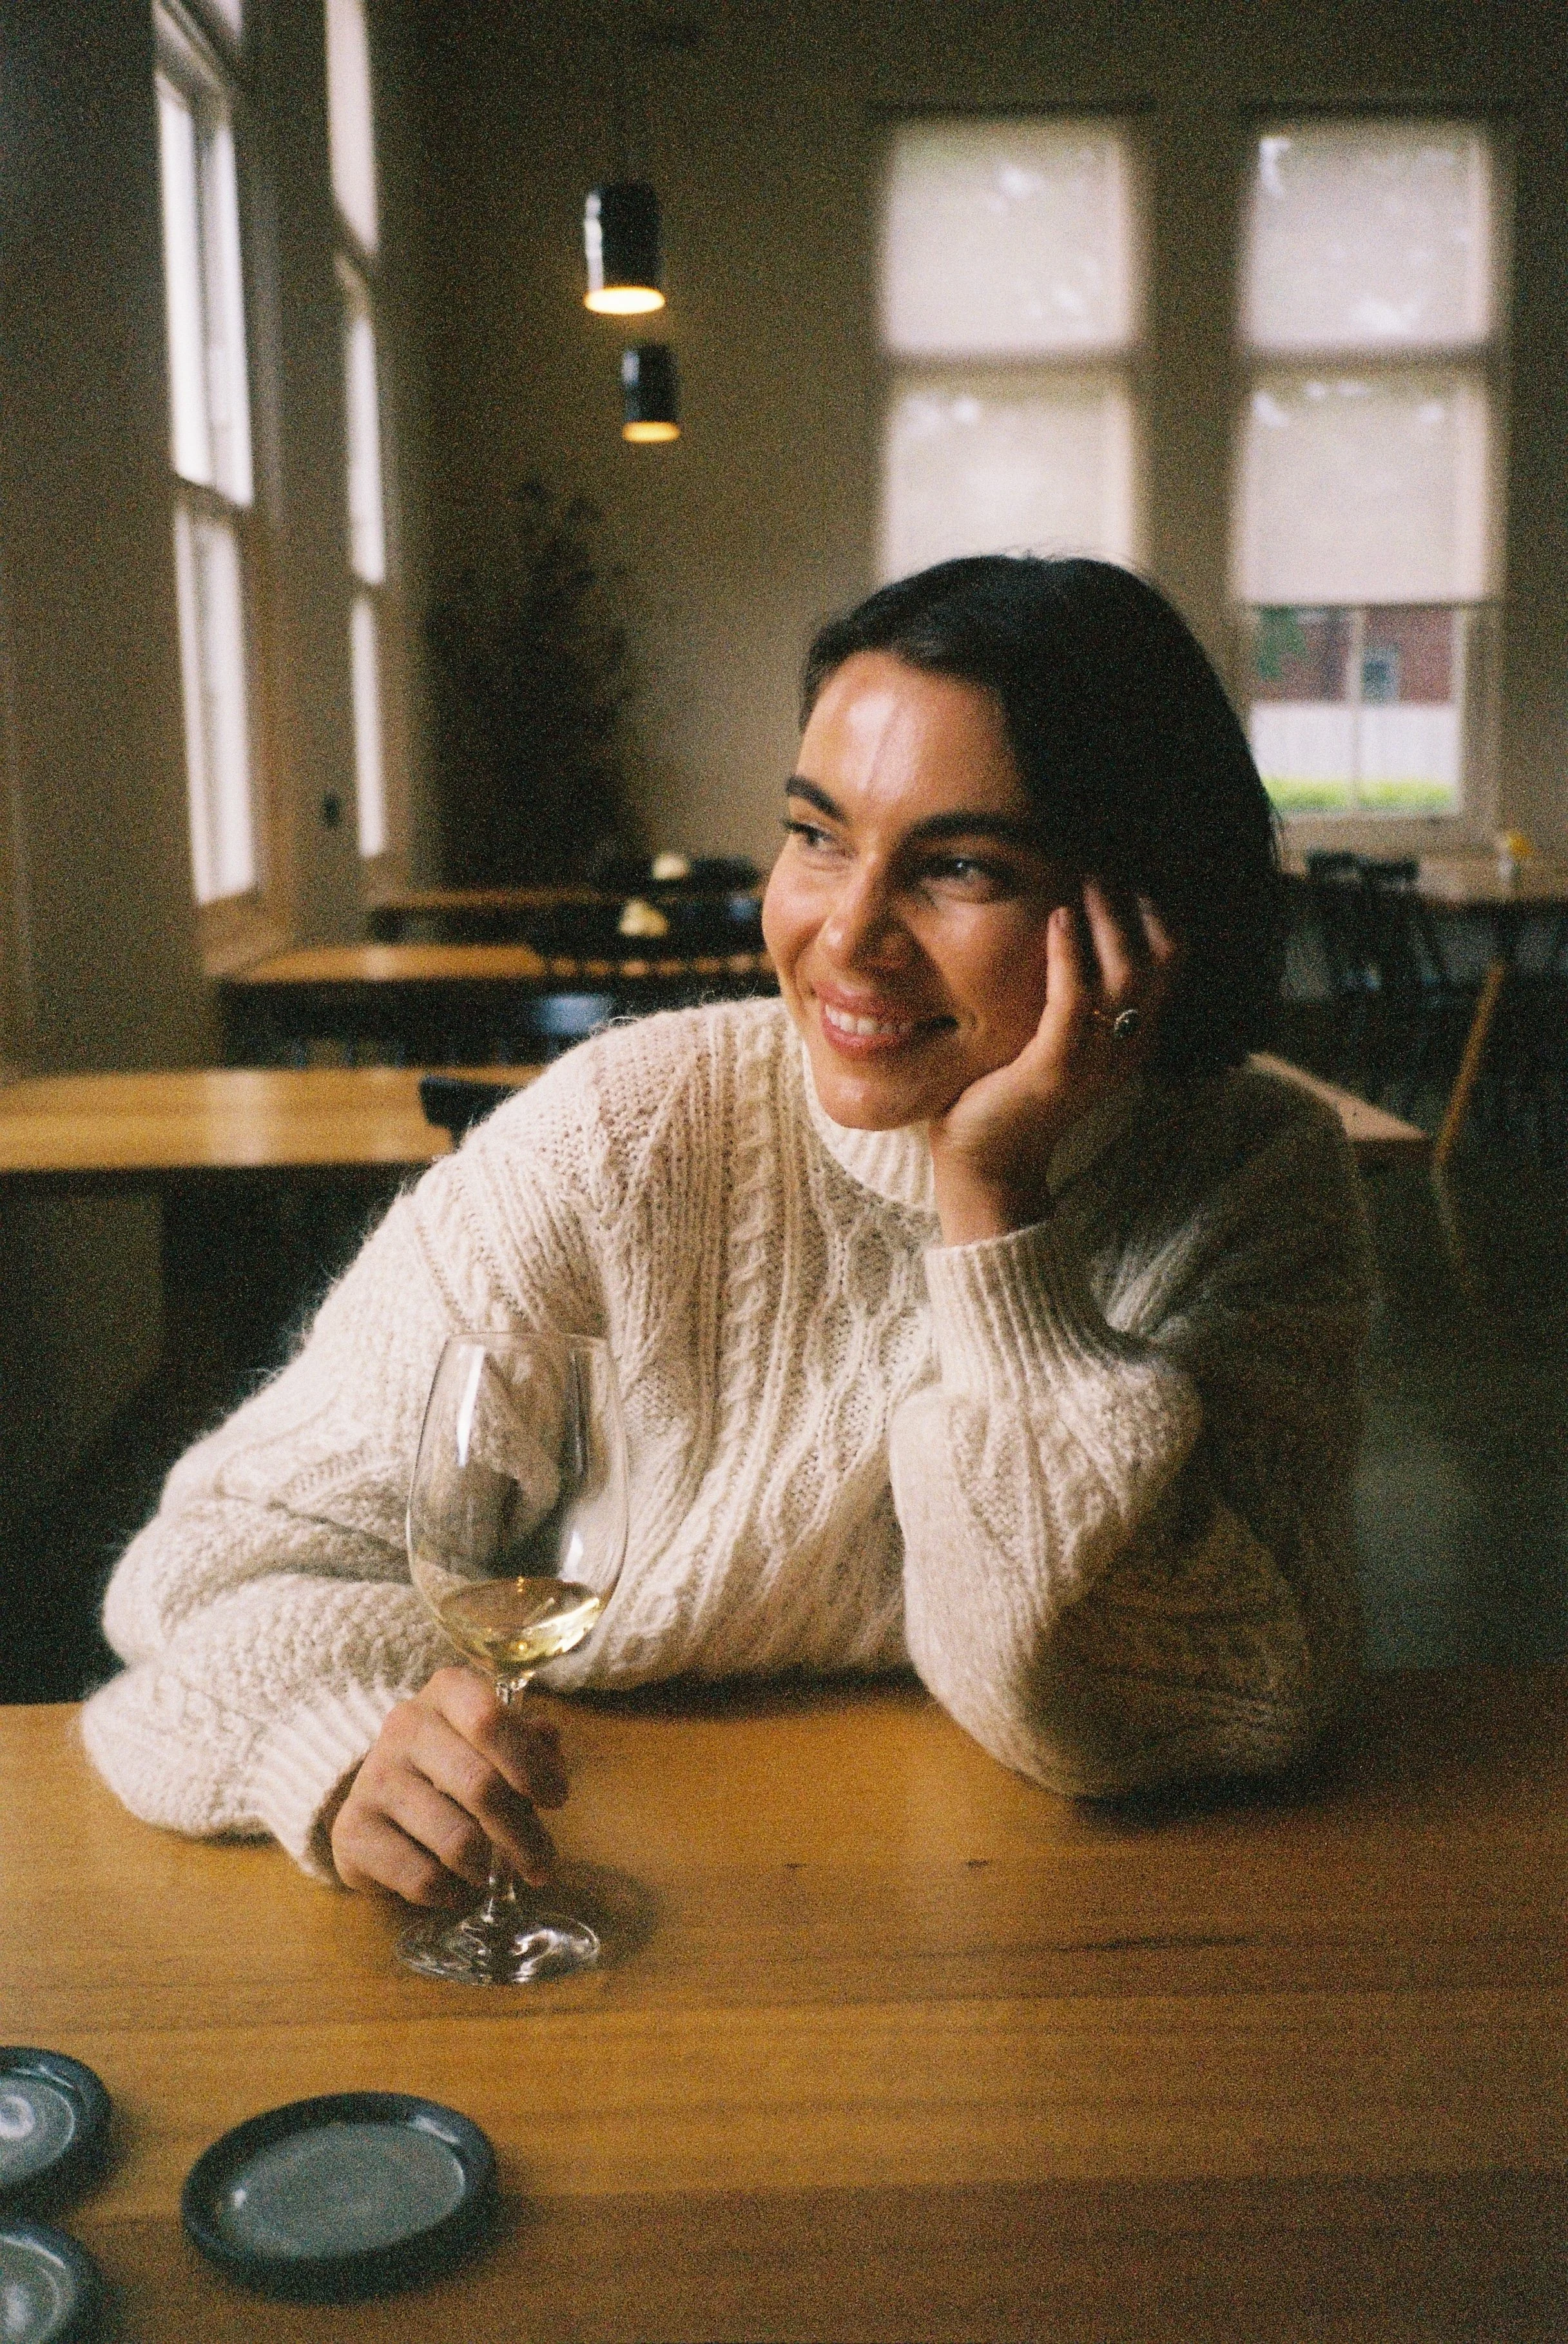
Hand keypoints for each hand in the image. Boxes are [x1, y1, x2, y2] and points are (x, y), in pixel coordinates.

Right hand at [330, 1666, 568, 1903]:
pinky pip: (421, 1878)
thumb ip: (530, 1743)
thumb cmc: (457, 1763)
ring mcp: (373, 1777)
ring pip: (457, 1840)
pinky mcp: (351, 1831)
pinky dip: (450, 1892)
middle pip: (481, 1786)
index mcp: (447, 1692)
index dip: (530, 1764)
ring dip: (487, 1869)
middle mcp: (405, 1725)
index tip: (557, 1800)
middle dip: (524, 1836)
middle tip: (543, 1865)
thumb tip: (550, 1753)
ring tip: (492, 1874)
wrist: (381, 1798)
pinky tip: (455, 1887)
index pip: (490, 1719)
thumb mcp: (495, 1743)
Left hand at [928, 883, 1181, 1244]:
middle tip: (1106, 865)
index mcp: (1131, 1038)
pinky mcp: (1055, 1068)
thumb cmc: (1008, 1092)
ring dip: (1109, 921)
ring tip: (1088, 880)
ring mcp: (1094, 1060)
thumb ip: (1069, 995)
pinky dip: (1070, 953)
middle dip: (1136, 907)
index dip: (1158, 915)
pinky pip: (1073, 999)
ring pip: (1126, 975)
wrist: (986, 1164)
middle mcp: (1124, 1049)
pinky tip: (1059, 917)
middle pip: (1159, 962)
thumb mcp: (1053, 1036)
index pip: (1171, 963)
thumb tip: (1058, 923)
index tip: (1130, 874)